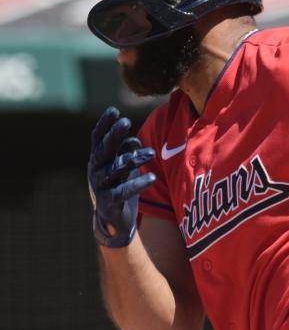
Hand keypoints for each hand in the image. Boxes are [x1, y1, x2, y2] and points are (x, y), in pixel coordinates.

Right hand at [88, 107, 155, 247]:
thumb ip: (126, 153)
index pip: (97, 139)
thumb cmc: (119, 186)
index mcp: (98, 160)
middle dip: (114, 135)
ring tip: (150, 153)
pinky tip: (151, 178)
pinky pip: (124, 191)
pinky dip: (138, 184)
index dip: (104, 125)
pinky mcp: (111, 202)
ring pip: (116, 170)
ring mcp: (102, 186)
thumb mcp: (122, 167)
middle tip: (125, 121)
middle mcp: (96, 171)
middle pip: (104, 150)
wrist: (113, 220)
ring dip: (133, 159)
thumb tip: (134, 140)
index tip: (113, 110)